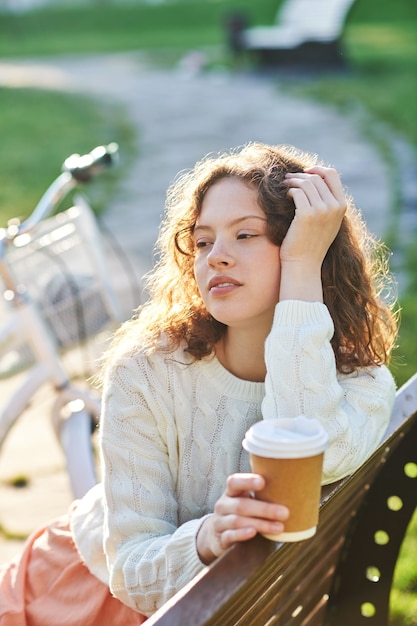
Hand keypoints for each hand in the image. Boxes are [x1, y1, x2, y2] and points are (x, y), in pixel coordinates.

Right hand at [196, 473, 288, 564]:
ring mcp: (220, 522)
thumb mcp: (246, 501)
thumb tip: (292, 489)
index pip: (235, 482)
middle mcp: (223, 505)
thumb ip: (261, 496)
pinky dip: (242, 534)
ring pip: (238, 521)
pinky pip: (230, 535)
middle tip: (285, 512)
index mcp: (231, 492)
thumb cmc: (240, 514)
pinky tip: (253, 533)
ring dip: (260, 524)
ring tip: (279, 527)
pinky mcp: (221, 538)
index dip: (248, 481)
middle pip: (242, 505)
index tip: (263, 482)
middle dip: (265, 509)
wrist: (217, 535)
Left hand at [279, 166, 346, 301]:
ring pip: (305, 183)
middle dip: (300, 175)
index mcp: (341, 206)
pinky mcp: (307, 214)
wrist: (304, 264)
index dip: (317, 169)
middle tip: (287, 179)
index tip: (304, 172)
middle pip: (316, 177)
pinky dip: (289, 191)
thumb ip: (327, 203)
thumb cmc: (311, 244)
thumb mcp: (326, 222)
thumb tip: (316, 181)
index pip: (332, 174)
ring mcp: (322, 210)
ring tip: (284, 186)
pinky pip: (297, 192)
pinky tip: (284, 196)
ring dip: (292, 182)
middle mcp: (334, 206)